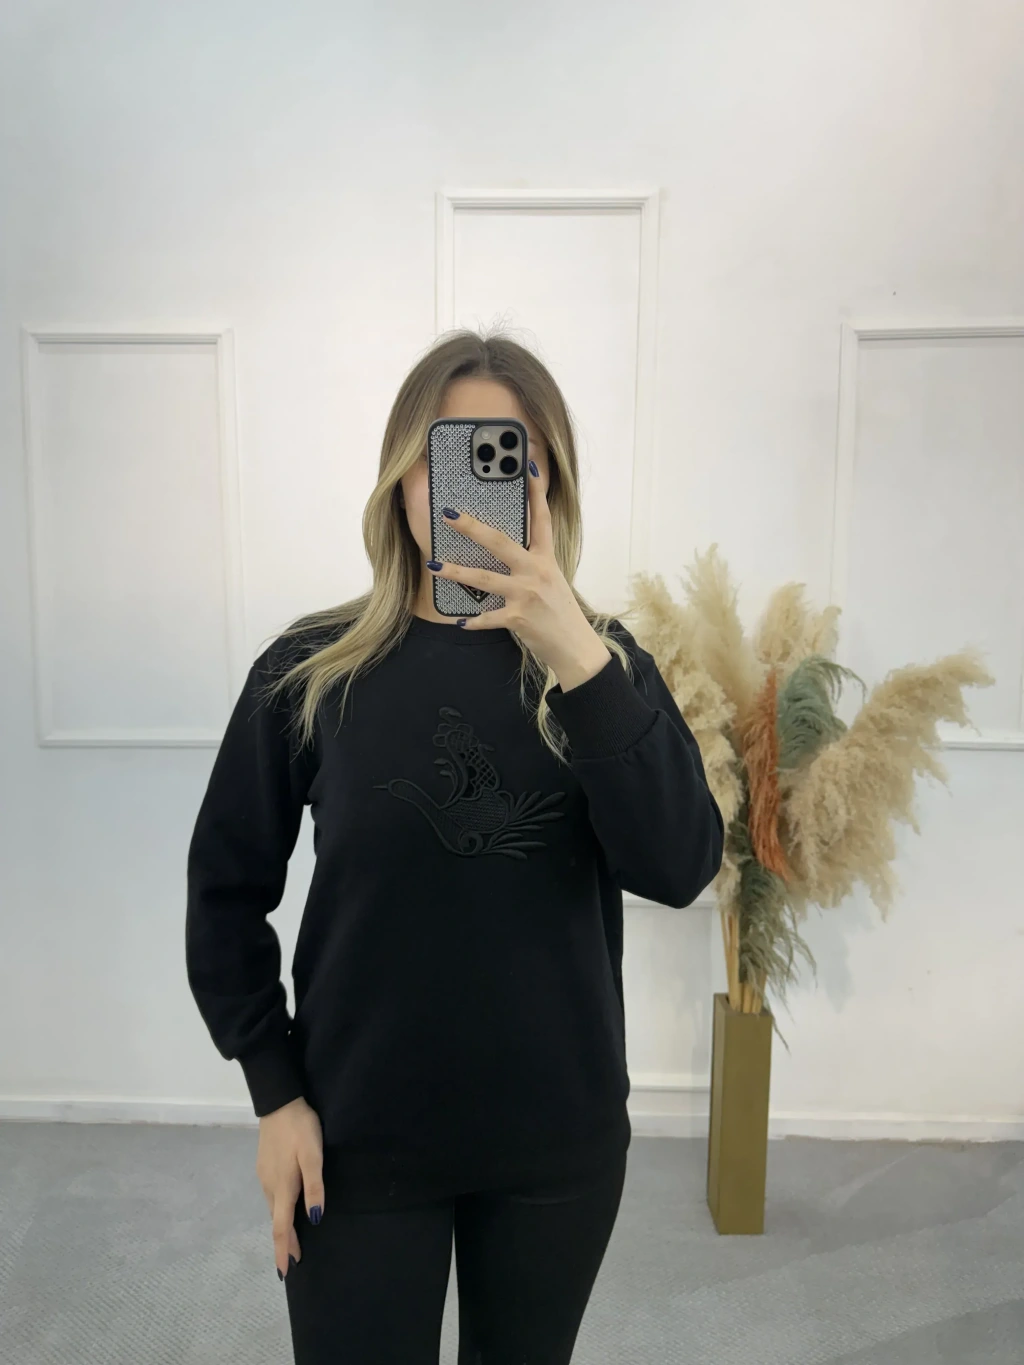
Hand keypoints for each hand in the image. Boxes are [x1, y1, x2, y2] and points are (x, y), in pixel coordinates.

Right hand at [255, 1096, 324, 1281]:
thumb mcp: (313, 1155)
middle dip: (285, 1243)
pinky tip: (286, 1208)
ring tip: (293, 1240)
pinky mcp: (264, 1165)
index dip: (283, 1251)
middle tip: (294, 1261)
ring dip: (282, 1227)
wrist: (279, 1101)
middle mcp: (269, 1185)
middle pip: (276, 1221)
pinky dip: (279, 1210)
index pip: (281, 1228)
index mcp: (282, 1186)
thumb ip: (314, 1187)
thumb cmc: (300, 1128)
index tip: (284, 1273)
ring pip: (273, 1208)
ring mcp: (264, 1175)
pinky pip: (272, 1195)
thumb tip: (314, 1219)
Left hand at [427, 460, 611, 689]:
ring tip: (433, 565)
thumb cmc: (560, 613)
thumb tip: (503, 551)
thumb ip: (531, 564)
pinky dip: (472, 620)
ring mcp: (527, 594)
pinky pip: (488, 617)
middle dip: (471, 526)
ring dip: (455, 572)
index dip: (536, 491)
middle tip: (449, 514)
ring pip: (484, 578)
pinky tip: (459, 620)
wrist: (575, 647)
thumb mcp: (551, 581)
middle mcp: (537, 571)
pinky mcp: (518, 618)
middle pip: (500, 542)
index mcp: (546, 558)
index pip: (542, 518)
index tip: (528, 466)